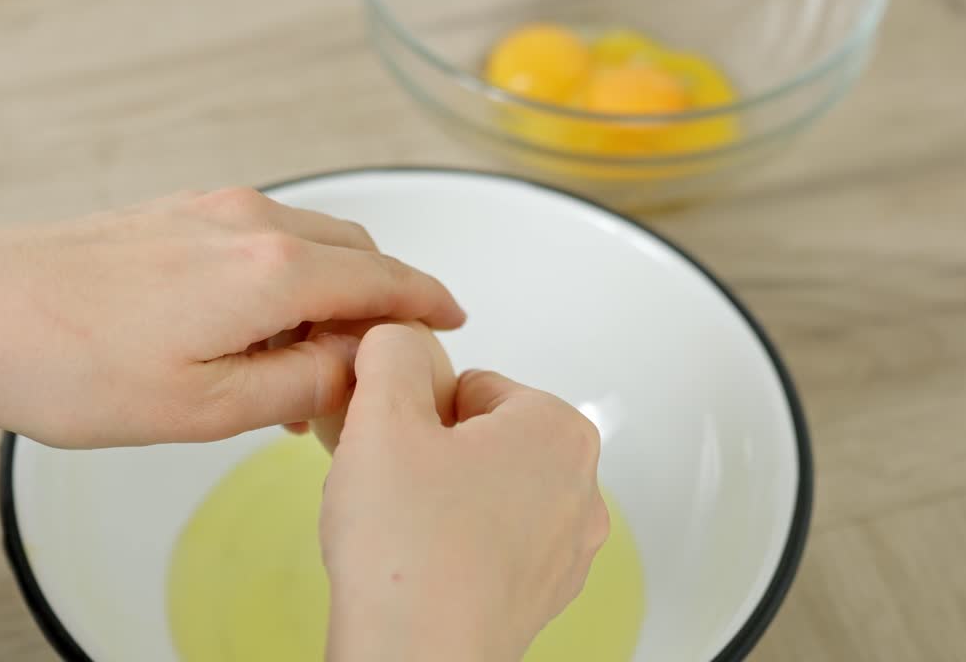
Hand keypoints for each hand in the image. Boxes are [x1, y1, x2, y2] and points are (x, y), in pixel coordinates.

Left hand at [0, 188, 463, 446]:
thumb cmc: (74, 367)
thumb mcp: (209, 408)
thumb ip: (303, 384)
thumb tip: (356, 368)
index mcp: (274, 271)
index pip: (387, 282)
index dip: (430, 305)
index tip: (455, 322)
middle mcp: (252, 223)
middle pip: (356, 256)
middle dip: (382, 304)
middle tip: (376, 365)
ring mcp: (211, 210)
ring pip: (312, 243)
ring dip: (331, 293)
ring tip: (305, 364)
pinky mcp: (177, 213)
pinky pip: (264, 237)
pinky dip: (287, 277)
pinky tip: (258, 328)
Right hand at [320, 324, 608, 661]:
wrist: (414, 659)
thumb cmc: (409, 552)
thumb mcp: (384, 414)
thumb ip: (393, 351)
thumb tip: (398, 336)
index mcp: (560, 430)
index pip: (474, 386)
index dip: (421, 412)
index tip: (400, 444)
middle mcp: (581, 488)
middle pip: (488, 436)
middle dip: (438, 452)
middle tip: (399, 486)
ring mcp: (568, 547)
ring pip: (491, 490)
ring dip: (447, 497)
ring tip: (410, 528)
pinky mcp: (545, 593)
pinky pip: (496, 543)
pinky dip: (460, 544)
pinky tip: (425, 562)